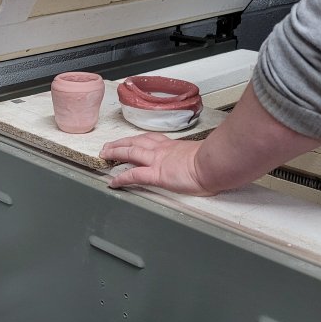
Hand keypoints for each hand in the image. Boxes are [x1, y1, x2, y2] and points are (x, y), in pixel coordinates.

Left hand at [100, 134, 214, 194]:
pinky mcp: (156, 174)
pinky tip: (113, 182)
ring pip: (130, 152)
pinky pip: (133, 175)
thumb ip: (197, 158)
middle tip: (109, 145)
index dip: (140, 141)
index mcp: (174, 146)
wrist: (215, 163)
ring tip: (105, 154)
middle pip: (136, 142)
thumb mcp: (204, 155)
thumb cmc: (215, 161)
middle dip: (121, 143)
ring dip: (115, 152)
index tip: (134, 142)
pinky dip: (121, 178)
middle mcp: (163, 150)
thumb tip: (203, 163)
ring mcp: (157, 161)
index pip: (152, 140)